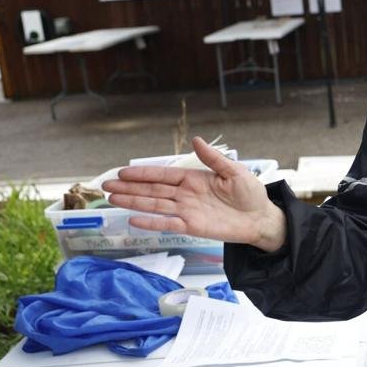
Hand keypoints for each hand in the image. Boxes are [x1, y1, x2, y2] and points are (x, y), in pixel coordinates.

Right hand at [101, 136, 286, 250]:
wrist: (261, 218)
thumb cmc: (250, 193)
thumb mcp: (234, 171)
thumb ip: (213, 158)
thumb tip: (196, 140)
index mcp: (194, 178)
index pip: (162, 175)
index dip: (142, 174)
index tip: (122, 172)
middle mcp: (185, 194)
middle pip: (152, 190)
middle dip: (129, 188)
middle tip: (105, 185)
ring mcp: (186, 211)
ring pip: (154, 206)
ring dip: (133, 203)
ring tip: (112, 199)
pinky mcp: (192, 226)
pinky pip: (167, 224)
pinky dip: (151, 222)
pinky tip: (133, 219)